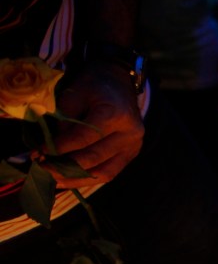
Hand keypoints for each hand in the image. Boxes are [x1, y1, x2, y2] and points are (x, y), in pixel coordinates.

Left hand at [49, 62, 143, 186]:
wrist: (120, 83)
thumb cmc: (95, 86)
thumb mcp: (75, 94)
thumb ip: (64, 120)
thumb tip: (53, 147)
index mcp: (114, 114)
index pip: (83, 138)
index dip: (60, 148)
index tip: (39, 153)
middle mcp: (128, 134)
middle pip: (94, 158)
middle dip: (65, 167)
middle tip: (42, 169)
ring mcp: (133, 147)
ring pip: (103, 172)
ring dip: (77, 179)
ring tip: (55, 180)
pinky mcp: (131, 155)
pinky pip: (110, 173)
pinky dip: (89, 179)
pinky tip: (71, 180)